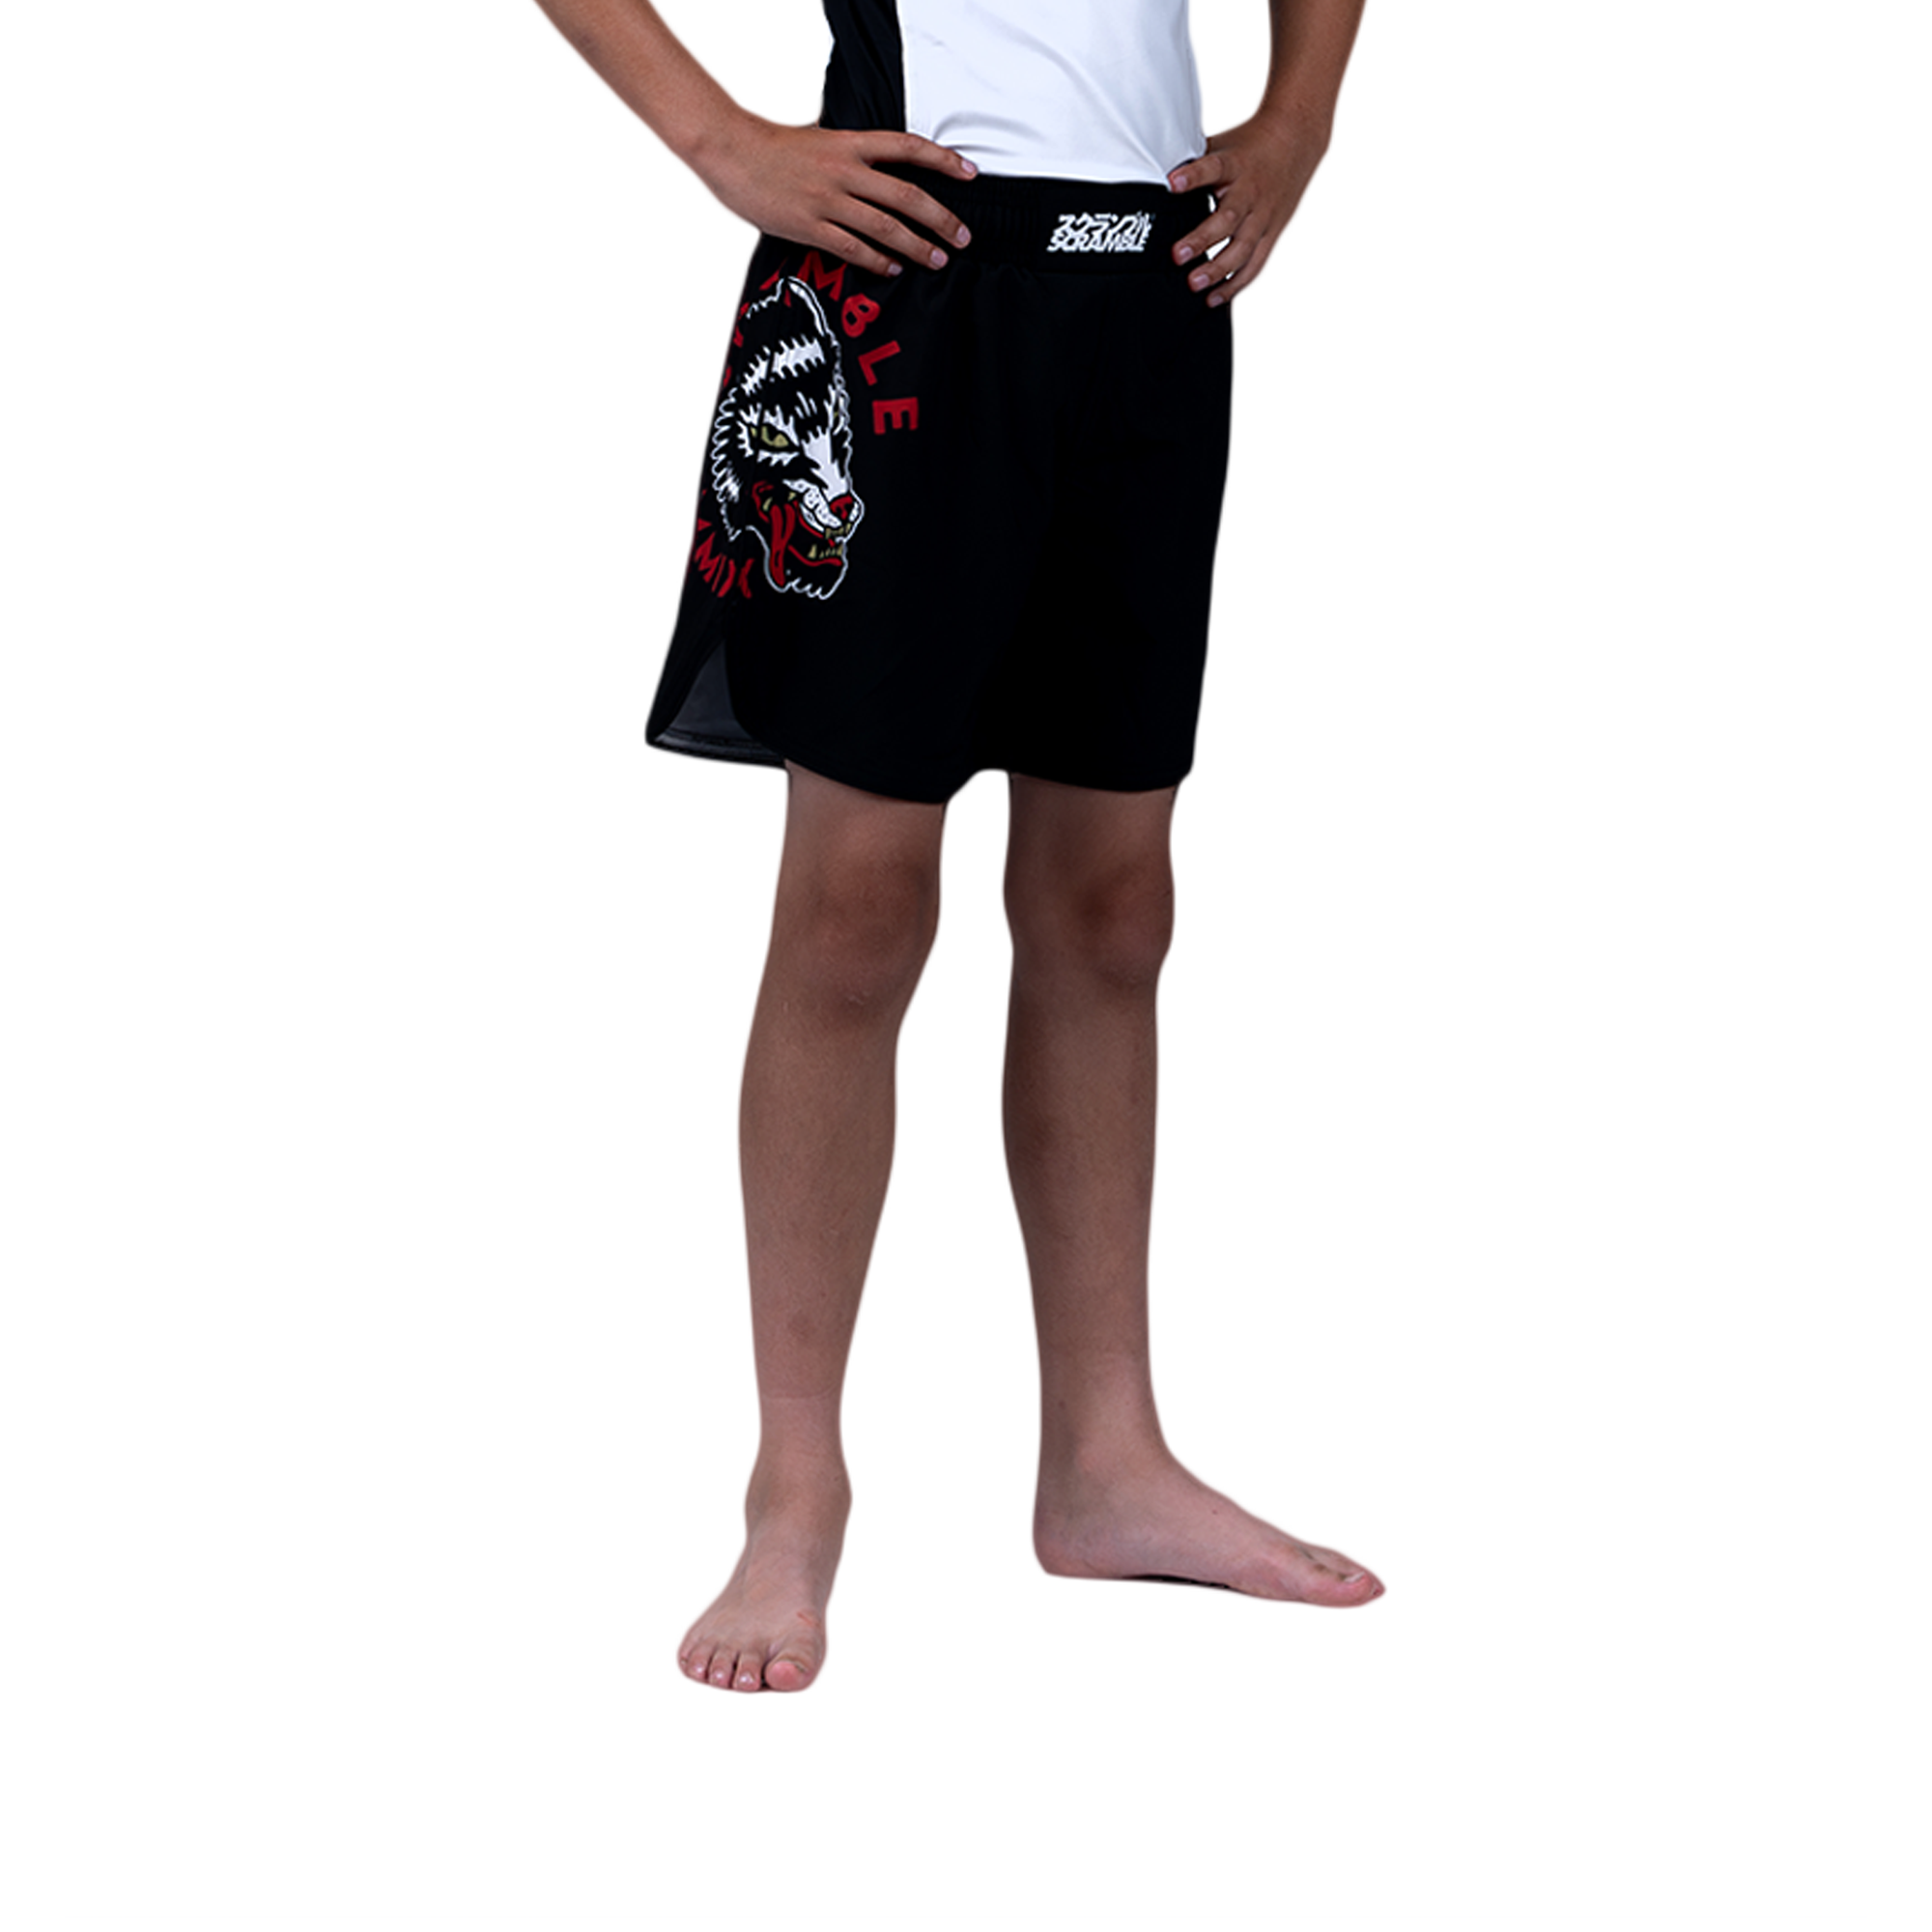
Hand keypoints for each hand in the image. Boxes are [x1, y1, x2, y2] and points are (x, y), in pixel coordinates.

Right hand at [689, 107, 976, 276]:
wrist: (726, 150)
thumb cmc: (764, 142)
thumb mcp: (810, 134)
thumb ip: (838, 145)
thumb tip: (851, 147)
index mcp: (848, 143)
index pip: (907, 147)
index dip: (943, 161)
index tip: (969, 174)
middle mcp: (844, 171)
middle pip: (907, 195)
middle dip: (941, 219)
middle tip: (962, 237)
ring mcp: (828, 200)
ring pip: (887, 227)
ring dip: (917, 246)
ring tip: (938, 260)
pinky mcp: (810, 227)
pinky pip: (853, 248)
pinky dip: (878, 261)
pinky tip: (894, 269)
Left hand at [1167, 104, 1337, 306]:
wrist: (1299, 144)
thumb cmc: (1252, 148)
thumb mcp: (1222, 145)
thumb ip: (1193, 164)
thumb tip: (1153, 175)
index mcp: (1235, 166)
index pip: (1213, 168)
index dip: (1193, 176)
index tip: (1172, 183)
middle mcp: (1251, 193)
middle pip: (1228, 219)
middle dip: (1202, 240)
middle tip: (1178, 256)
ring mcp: (1265, 217)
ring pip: (1245, 250)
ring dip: (1221, 273)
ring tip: (1198, 289)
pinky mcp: (1275, 236)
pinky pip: (1259, 266)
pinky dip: (1240, 286)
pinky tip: (1222, 300)